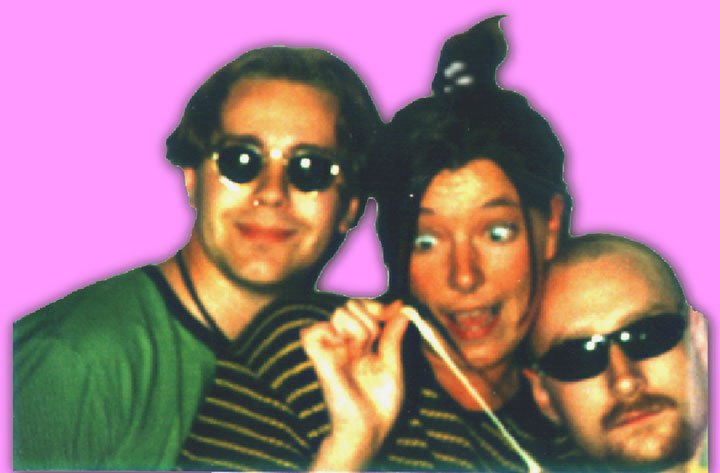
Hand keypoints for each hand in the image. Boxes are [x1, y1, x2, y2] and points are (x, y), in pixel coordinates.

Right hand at [301, 299, 408, 470]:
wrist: (369, 429)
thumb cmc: (380, 403)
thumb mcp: (393, 364)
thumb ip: (393, 335)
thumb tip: (401, 307)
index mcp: (362, 343)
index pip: (363, 306)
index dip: (378, 305)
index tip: (394, 310)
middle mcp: (345, 342)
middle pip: (352, 304)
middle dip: (371, 319)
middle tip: (374, 344)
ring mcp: (332, 349)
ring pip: (340, 312)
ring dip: (358, 328)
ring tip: (360, 352)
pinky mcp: (320, 360)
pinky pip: (311, 332)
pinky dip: (327, 333)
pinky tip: (341, 347)